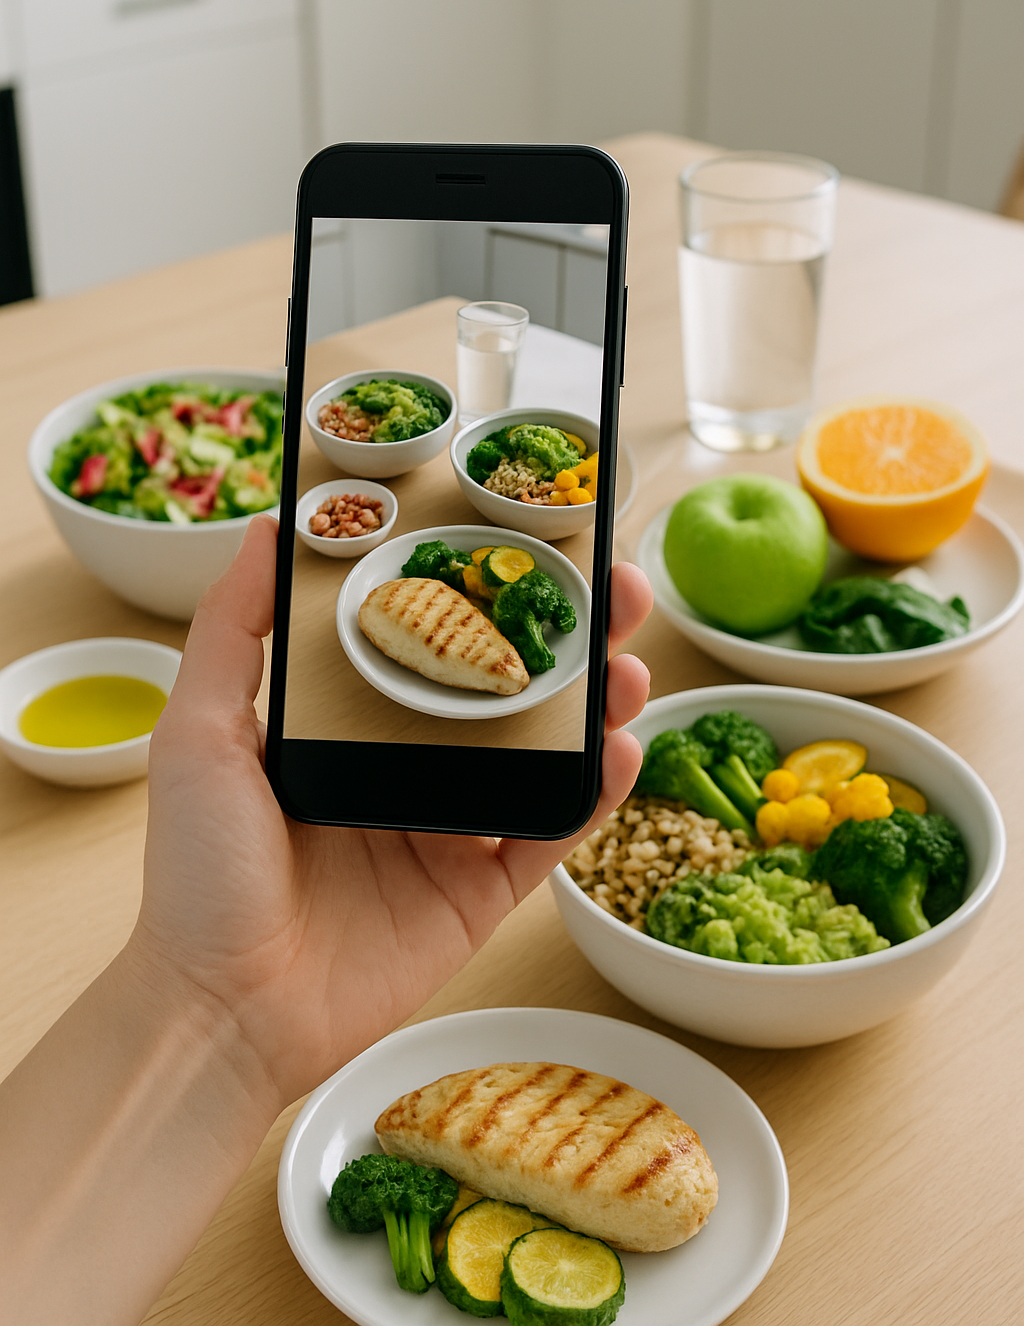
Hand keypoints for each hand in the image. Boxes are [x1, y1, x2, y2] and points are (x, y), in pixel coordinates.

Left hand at [139, 516, 651, 1112]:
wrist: (221, 1007)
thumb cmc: (197, 868)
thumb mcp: (199, 729)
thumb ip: (233, 628)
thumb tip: (272, 524)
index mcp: (351, 720)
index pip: (434, 632)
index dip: (486, 585)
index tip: (527, 536)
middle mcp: (409, 763)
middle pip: (506, 683)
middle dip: (567, 633)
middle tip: (613, 587)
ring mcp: (450, 828)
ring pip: (543, 753)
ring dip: (596, 704)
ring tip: (629, 662)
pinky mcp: (479, 893)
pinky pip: (550, 836)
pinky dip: (593, 794)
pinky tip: (619, 749)